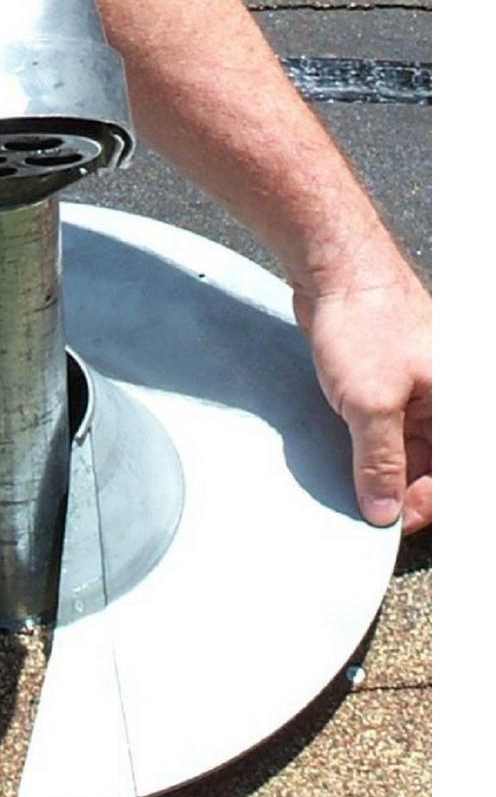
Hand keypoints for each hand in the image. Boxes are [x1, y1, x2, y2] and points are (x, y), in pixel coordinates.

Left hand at [293, 263, 431, 534]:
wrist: (335, 271)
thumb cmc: (365, 324)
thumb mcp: (371, 403)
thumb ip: (380, 461)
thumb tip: (383, 511)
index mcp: (461, 404)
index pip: (456, 476)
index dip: (424, 505)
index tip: (387, 525)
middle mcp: (446, 401)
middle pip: (432, 467)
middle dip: (400, 492)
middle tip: (364, 511)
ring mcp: (417, 393)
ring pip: (405, 451)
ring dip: (380, 472)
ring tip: (351, 489)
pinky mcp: (386, 385)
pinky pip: (383, 430)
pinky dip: (366, 449)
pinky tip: (343, 462)